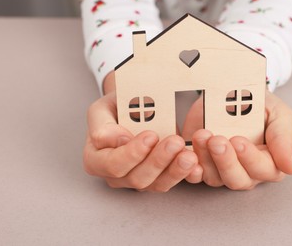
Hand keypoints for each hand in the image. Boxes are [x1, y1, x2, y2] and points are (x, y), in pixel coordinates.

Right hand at [83, 73, 199, 191]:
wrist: (132, 108)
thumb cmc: (115, 108)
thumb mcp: (101, 109)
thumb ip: (102, 125)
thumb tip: (118, 142)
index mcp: (96, 160)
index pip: (113, 164)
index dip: (132, 153)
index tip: (151, 135)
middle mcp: (115, 176)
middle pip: (137, 177)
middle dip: (158, 161)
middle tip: (175, 142)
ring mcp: (137, 180)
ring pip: (156, 183)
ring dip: (174, 170)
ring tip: (188, 155)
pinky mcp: (157, 179)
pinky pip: (170, 181)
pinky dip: (184, 174)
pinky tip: (195, 164)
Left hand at [182, 90, 291, 189]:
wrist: (232, 92)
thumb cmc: (260, 105)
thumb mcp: (278, 114)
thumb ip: (284, 138)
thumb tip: (291, 168)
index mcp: (269, 161)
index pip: (263, 170)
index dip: (250, 158)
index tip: (238, 140)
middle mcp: (246, 171)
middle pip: (237, 180)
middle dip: (225, 161)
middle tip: (216, 140)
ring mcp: (221, 169)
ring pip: (214, 178)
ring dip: (206, 159)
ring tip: (201, 136)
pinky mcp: (201, 163)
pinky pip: (194, 175)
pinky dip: (189, 168)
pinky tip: (186, 155)